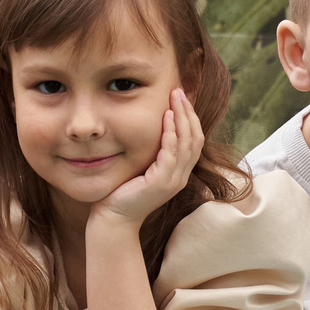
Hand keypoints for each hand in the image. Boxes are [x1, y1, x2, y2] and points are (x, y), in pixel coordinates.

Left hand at [91, 89, 205, 229]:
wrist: (114, 219)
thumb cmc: (122, 193)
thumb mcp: (142, 168)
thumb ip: (151, 152)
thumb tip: (150, 128)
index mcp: (179, 173)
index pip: (194, 141)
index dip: (191, 118)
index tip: (182, 97)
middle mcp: (181, 177)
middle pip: (196, 138)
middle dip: (189, 112)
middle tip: (179, 90)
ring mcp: (173, 181)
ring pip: (187, 143)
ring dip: (182, 117)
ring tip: (175, 97)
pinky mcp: (161, 182)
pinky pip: (171, 152)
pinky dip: (171, 133)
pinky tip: (166, 116)